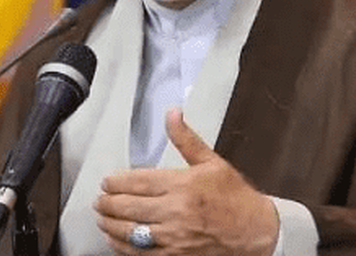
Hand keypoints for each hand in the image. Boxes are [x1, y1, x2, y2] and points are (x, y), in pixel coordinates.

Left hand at [94, 108, 279, 254]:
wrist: (256, 232)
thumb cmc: (236, 199)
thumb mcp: (213, 163)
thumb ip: (186, 140)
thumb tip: (172, 114)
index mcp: (183, 185)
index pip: (137, 181)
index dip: (116, 182)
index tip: (107, 182)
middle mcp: (175, 212)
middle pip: (128, 207)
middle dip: (107, 203)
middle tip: (100, 200)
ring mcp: (173, 238)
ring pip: (129, 232)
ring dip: (110, 225)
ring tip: (103, 218)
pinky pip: (139, 254)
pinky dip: (123, 247)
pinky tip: (116, 240)